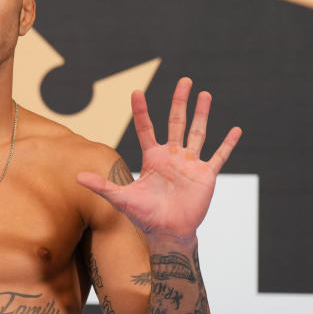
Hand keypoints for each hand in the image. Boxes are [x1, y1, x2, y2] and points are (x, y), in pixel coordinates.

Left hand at [76, 77, 241, 242]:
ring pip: (197, 133)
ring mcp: (190, 164)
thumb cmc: (144, 216)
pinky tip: (235, 129)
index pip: (146, 129)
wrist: (167, 233)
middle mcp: (172, 156)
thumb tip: (77, 177)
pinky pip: (218, 156)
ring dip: (202, 114)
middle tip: (184, 81)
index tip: (137, 92)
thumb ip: (102, 185)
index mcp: (153, 158)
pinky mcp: (206, 175)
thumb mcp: (122, 198)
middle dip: (179, 102)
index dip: (141, 112)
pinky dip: (227, 144)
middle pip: (176, 123)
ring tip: (205, 94)